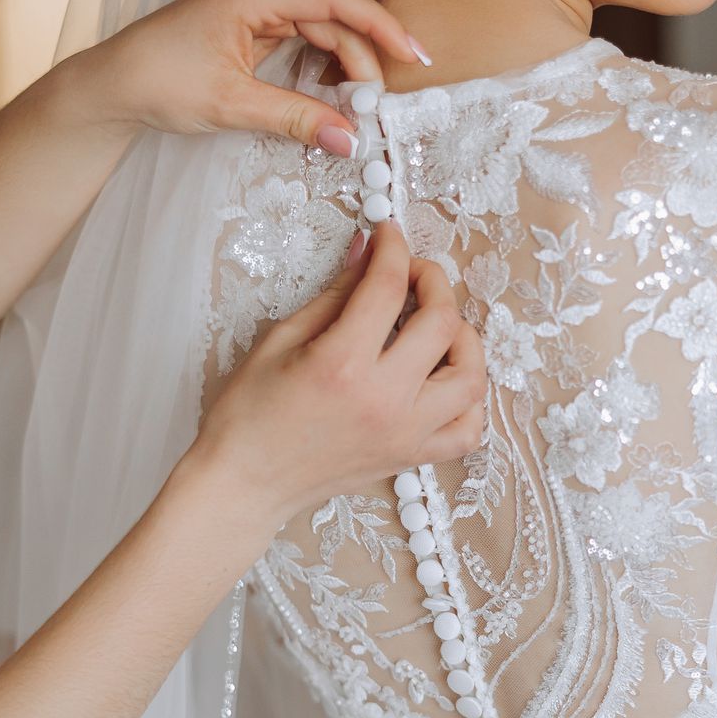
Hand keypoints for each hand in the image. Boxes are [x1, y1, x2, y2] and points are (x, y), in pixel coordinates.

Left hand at [90, 0, 427, 156]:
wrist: (115, 86)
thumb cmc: (159, 80)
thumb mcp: (232, 105)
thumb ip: (295, 119)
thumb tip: (349, 139)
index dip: (380, 27)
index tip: (412, 56)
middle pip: (338, 9)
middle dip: (367, 49)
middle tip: (379, 99)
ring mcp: (261, 7)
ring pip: (327, 26)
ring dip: (348, 62)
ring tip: (358, 104)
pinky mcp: (257, 28)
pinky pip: (308, 38)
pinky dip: (327, 66)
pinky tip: (333, 94)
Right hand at [193, 220, 485, 525]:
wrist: (245, 483)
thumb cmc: (250, 415)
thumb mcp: (281, 339)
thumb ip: (335, 295)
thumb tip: (367, 254)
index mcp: (342, 364)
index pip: (388, 286)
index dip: (392, 248)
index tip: (388, 234)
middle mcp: (383, 400)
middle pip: (441, 323)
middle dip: (431, 281)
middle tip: (410, 273)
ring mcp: (403, 433)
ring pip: (470, 376)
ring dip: (462, 339)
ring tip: (435, 327)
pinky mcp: (409, 457)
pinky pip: (468, 430)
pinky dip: (468, 400)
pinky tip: (444, 380)